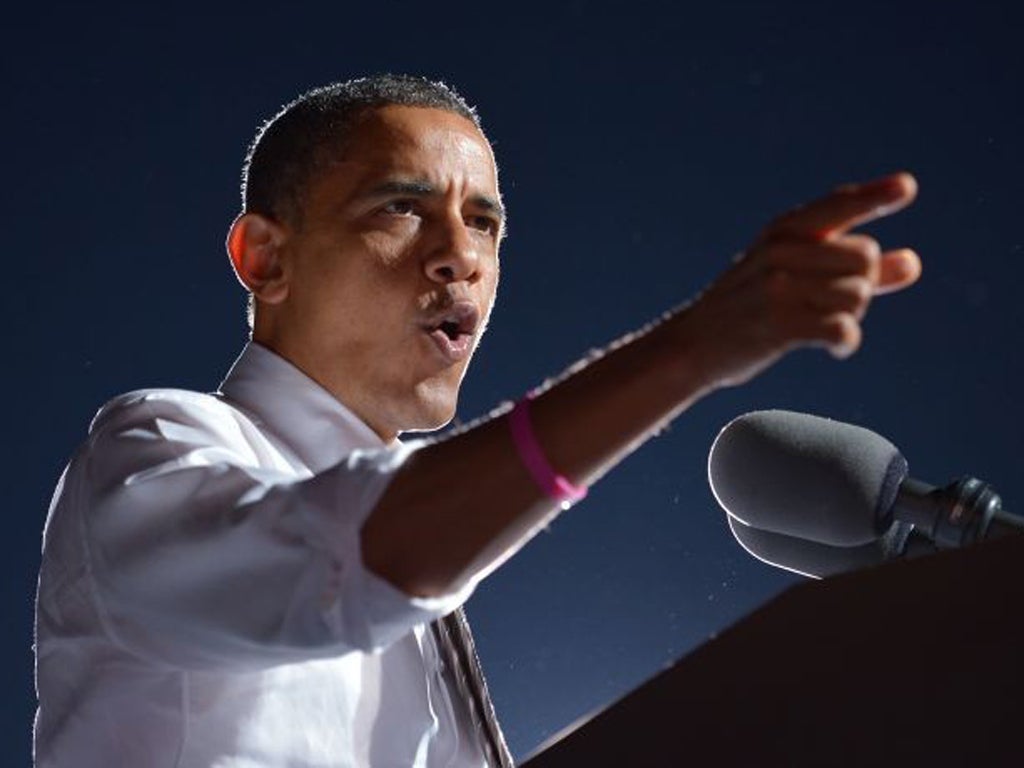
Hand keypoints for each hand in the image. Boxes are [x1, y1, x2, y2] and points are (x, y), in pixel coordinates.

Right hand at [676, 172, 920, 387]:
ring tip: (823, 322)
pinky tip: (836, 346)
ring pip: (858, 294)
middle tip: (835, 301)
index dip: (874, 197)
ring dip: (851, 315)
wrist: (692, 345)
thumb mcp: (789, 274)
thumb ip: (849, 266)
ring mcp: (778, 288)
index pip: (836, 205)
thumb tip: (914, 263)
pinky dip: (846, 341)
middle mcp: (780, 252)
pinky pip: (843, 328)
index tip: (906, 187)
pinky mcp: (780, 325)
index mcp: (781, 232)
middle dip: (864, 283)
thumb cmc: (747, 307)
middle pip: (865, 257)